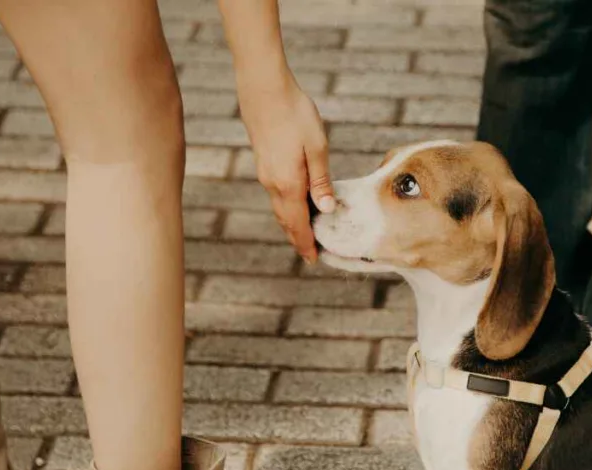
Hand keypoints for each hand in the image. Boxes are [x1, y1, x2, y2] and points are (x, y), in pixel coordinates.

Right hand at [238, 75, 334, 263]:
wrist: (264, 88)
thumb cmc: (294, 113)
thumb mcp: (316, 147)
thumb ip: (321, 180)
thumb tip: (327, 208)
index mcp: (288, 183)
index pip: (298, 224)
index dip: (306, 243)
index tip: (313, 259)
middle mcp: (273, 184)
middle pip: (286, 221)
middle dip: (298, 238)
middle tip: (310, 254)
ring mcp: (265, 174)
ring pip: (279, 208)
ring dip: (292, 224)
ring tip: (305, 234)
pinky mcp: (264, 163)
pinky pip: (276, 195)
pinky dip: (286, 208)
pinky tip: (296, 205)